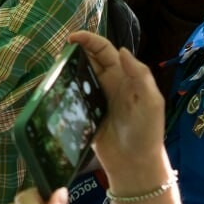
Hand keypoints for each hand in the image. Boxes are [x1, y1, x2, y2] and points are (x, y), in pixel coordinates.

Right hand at [68, 31, 168, 187]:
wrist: (135, 165)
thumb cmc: (147, 133)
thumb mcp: (151, 102)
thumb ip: (139, 75)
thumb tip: (121, 49)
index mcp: (124, 77)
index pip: (105, 51)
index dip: (90, 40)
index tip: (72, 38)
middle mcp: (108, 85)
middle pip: (88, 60)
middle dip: (74, 52)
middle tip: (59, 53)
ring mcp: (94, 100)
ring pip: (77, 77)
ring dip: (66, 70)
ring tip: (53, 69)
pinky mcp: (84, 115)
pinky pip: (71, 97)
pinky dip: (62, 90)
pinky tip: (52, 88)